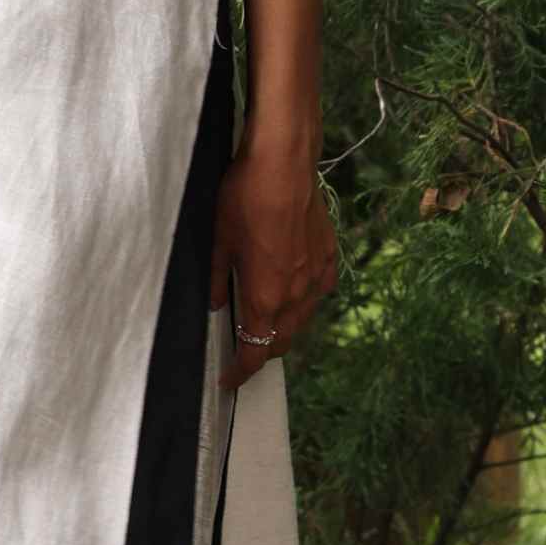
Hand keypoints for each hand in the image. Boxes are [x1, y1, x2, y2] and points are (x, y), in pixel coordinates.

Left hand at [211, 129, 336, 385]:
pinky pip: (318, 292)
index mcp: (265, 297)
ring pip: (302, 320)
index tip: (228, 380)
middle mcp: (296, 295)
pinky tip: (294, 289)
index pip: (255, 351)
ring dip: (284, 329)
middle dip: (261, 352)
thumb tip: (217, 305)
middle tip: (242, 349)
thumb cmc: (244, 199)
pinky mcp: (329, 256)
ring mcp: (317, 276)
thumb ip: (219, 279)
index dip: (241, 372)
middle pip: (281, 341)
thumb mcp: (219, 240)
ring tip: (266, 322)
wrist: (284, 163)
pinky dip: (304, 301)